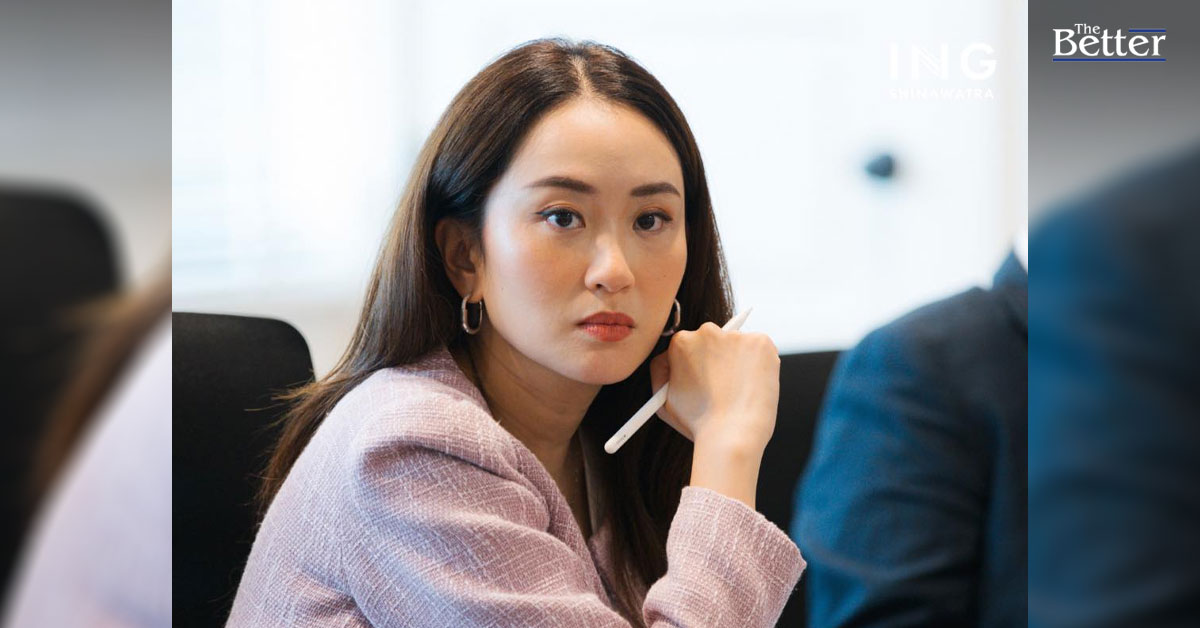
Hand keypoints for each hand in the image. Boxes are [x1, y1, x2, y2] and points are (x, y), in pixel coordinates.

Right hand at [648, 321, 780, 453]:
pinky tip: (754, 386)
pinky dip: (760, 365)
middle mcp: (707, 332)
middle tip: (725, 385)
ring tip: (740, 392)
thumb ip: (662, 376)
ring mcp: (737, 335)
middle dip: (719, 359)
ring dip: (740, 363)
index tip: (706, 378)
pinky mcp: (761, 343)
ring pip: (739, 346)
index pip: (690, 346)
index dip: (698, 365)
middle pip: (715, 341)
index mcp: (681, 342)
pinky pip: (760, 351)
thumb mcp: (663, 401)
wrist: (731, 435)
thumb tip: (667, 363)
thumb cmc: (698, 424)